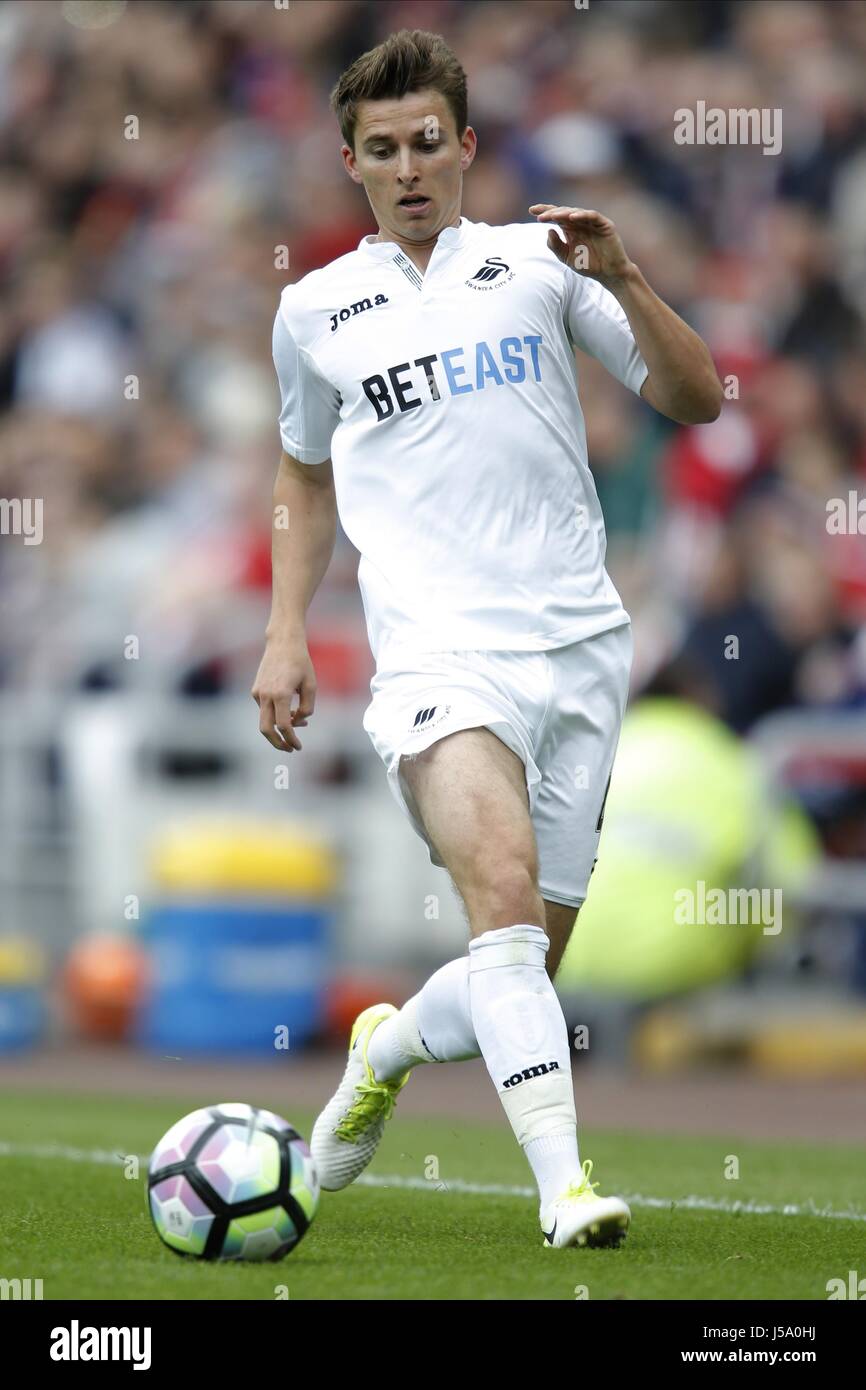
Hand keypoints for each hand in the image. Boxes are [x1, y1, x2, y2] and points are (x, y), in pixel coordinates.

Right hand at [251, 637, 316, 751]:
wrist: (283, 642)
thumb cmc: (301, 663)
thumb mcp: (311, 685)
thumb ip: (307, 707)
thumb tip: (298, 722)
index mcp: (281, 694)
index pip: (283, 726)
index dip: (291, 739)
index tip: (298, 747)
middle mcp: (266, 695)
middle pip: (266, 730)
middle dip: (277, 743)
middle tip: (290, 749)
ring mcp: (258, 692)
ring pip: (264, 721)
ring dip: (279, 727)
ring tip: (297, 722)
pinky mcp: (255, 690)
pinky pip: (265, 709)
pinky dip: (275, 715)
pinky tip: (289, 708)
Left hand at [528, 204, 633, 286]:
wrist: (608, 274)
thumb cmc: (588, 265)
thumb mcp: (567, 258)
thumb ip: (556, 246)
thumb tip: (548, 231)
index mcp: (570, 229)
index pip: (556, 216)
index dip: (544, 211)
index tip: (531, 210)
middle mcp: (580, 223)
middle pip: (564, 212)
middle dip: (551, 213)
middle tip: (540, 217)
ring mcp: (592, 223)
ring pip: (576, 212)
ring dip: (564, 213)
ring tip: (553, 216)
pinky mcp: (604, 225)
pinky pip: (592, 216)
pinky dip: (582, 215)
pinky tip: (572, 218)